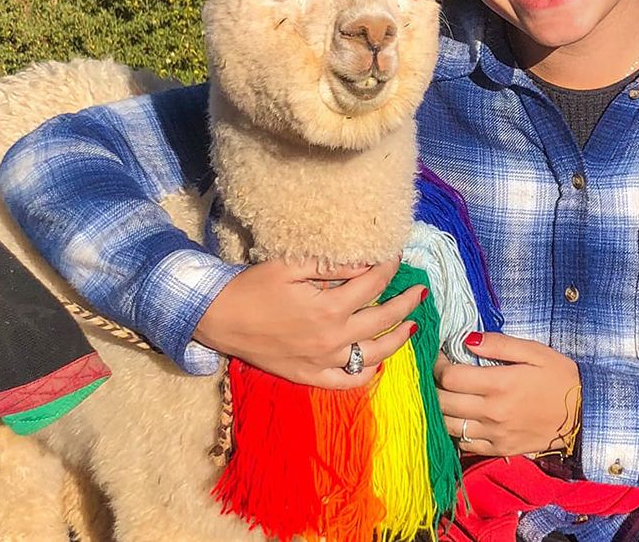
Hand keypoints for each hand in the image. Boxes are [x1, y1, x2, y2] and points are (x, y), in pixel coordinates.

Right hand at [193, 255, 425, 389]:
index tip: (397, 257)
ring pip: (373, 355)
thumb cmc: (252, 287)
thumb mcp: (290, 265)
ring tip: (411, 325)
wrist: (218, 319)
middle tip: (420, 290)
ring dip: (397, 340)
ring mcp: (322, 361)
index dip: (388, 268)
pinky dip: (366, 374)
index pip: (372, 285)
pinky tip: (378, 362)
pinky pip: (346, 381)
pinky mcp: (309, 376)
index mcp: (327, 308)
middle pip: (382, 320)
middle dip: (406, 302)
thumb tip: (366, 261)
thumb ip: (332, 264)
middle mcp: (331, 338)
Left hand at [435, 332, 580, 457]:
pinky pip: (464, 444)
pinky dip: (454, 430)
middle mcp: (492, 412)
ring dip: (439, 410)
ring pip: (447, 426)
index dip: (437, 364)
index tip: (439, 356)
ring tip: (442, 395)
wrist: (584, 414)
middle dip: (431, 386)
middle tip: (434, 375)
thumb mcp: (534, 351)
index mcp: (499, 384)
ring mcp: (494, 434)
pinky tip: (458, 417)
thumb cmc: (559, 377)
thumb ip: (498, 343)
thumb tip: (465, 339)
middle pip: (442, 402)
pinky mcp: (499, 449)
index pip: (449, 377)